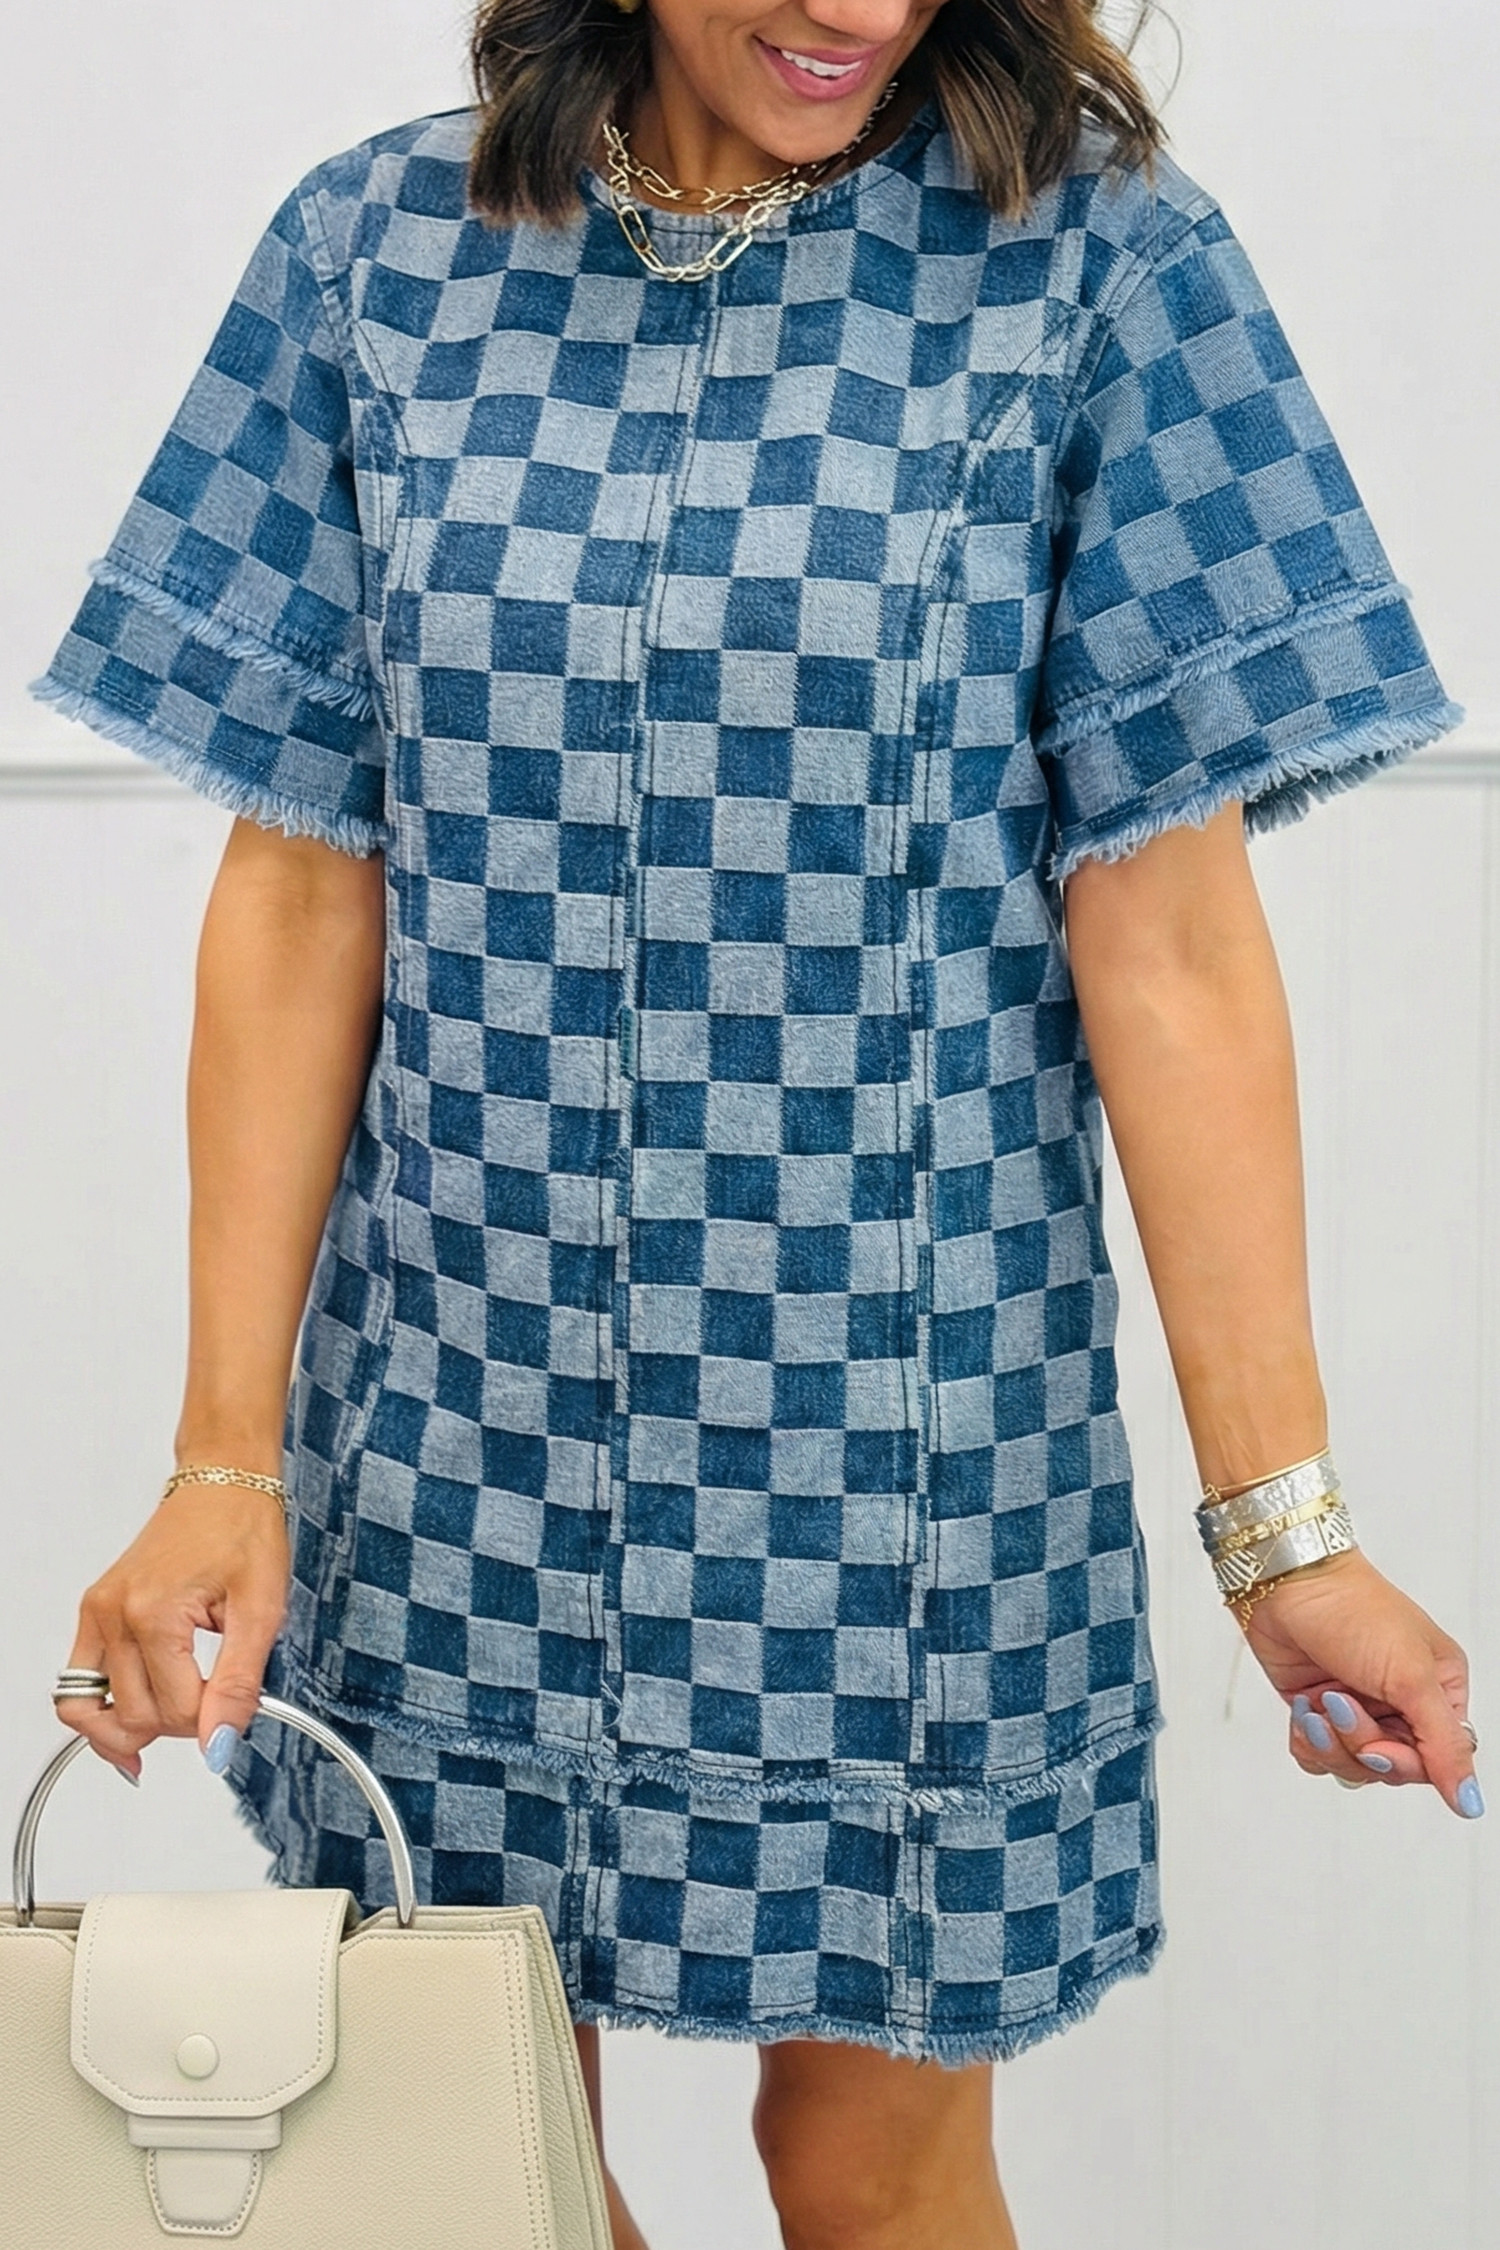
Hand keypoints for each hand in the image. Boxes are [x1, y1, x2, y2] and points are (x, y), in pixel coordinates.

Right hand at [59, 1488, 289, 1779]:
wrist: (225, 1484)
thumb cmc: (243, 1528)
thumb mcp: (261, 1609)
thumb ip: (239, 1683)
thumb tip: (219, 1743)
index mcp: (153, 1612)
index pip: (174, 1712)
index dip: (211, 1722)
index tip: (237, 1703)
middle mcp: (114, 1614)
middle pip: (132, 1715)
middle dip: (177, 1726)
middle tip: (214, 1707)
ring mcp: (99, 1612)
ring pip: (87, 1707)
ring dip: (129, 1728)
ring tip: (167, 1728)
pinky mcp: (96, 1611)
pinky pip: (78, 1681)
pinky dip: (100, 1707)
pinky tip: (130, 1719)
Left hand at [1242, 1548, 1481, 1816]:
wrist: (1287, 1582)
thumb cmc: (1354, 1609)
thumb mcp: (1412, 1676)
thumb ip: (1444, 1745)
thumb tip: (1470, 1801)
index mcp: (1440, 1691)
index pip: (1437, 1761)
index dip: (1402, 1763)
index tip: (1378, 1746)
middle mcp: (1401, 1704)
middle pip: (1390, 1767)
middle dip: (1359, 1742)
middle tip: (1341, 1704)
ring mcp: (1358, 1708)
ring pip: (1352, 1766)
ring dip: (1330, 1741)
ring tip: (1320, 1701)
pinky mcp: (1319, 1711)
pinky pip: (1317, 1756)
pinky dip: (1307, 1738)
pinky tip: (1305, 1706)